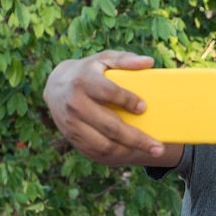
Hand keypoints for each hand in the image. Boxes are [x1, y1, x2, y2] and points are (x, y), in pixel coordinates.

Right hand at [43, 50, 174, 165]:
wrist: (56, 87)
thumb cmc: (88, 72)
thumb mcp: (104, 60)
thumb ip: (125, 60)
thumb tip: (149, 62)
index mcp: (83, 82)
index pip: (107, 93)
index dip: (126, 100)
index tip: (143, 107)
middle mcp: (76, 106)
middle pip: (110, 127)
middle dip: (137, 139)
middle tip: (159, 147)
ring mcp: (73, 125)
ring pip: (104, 145)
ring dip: (130, 150)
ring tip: (152, 151)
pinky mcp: (73, 139)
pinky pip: (97, 152)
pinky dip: (118, 155)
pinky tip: (135, 152)